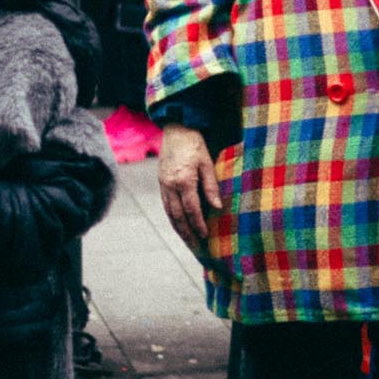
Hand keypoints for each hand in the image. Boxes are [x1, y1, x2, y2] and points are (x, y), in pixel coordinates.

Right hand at [157, 125, 224, 241]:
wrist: (175, 130)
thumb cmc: (195, 145)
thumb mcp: (207, 163)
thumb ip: (211, 186)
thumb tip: (218, 208)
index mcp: (183, 180)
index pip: (191, 209)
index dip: (198, 224)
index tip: (206, 236)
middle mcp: (170, 186)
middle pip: (177, 216)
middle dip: (187, 234)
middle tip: (197, 248)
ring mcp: (163, 185)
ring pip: (169, 214)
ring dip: (179, 230)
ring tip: (189, 242)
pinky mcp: (161, 183)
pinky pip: (166, 206)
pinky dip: (173, 219)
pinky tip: (180, 226)